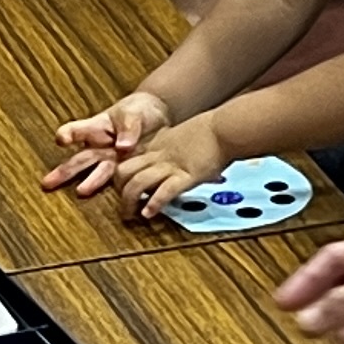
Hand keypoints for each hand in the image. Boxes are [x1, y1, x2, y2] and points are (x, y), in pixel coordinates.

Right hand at [43, 88, 170, 197]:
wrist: (156, 116)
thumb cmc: (139, 110)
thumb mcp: (134, 114)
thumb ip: (129, 129)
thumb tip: (123, 147)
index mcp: (97, 127)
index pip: (77, 130)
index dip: (68, 134)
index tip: (61, 140)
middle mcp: (99, 146)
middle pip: (78, 159)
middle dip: (63, 171)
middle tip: (46, 183)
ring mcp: (111, 159)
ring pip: (95, 173)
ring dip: (87, 183)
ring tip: (80, 192)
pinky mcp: (125, 169)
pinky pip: (118, 181)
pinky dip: (115, 191)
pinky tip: (112, 202)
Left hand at [114, 113, 228, 223]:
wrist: (224, 128)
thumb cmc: (210, 133)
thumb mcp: (181, 139)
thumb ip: (171, 152)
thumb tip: (171, 165)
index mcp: (156, 147)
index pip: (126, 162)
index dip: (120, 179)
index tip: (123, 191)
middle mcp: (159, 156)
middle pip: (123, 172)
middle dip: (119, 192)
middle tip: (124, 207)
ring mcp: (171, 166)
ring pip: (137, 183)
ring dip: (130, 202)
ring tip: (131, 216)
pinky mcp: (187, 175)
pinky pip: (164, 191)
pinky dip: (154, 204)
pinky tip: (149, 213)